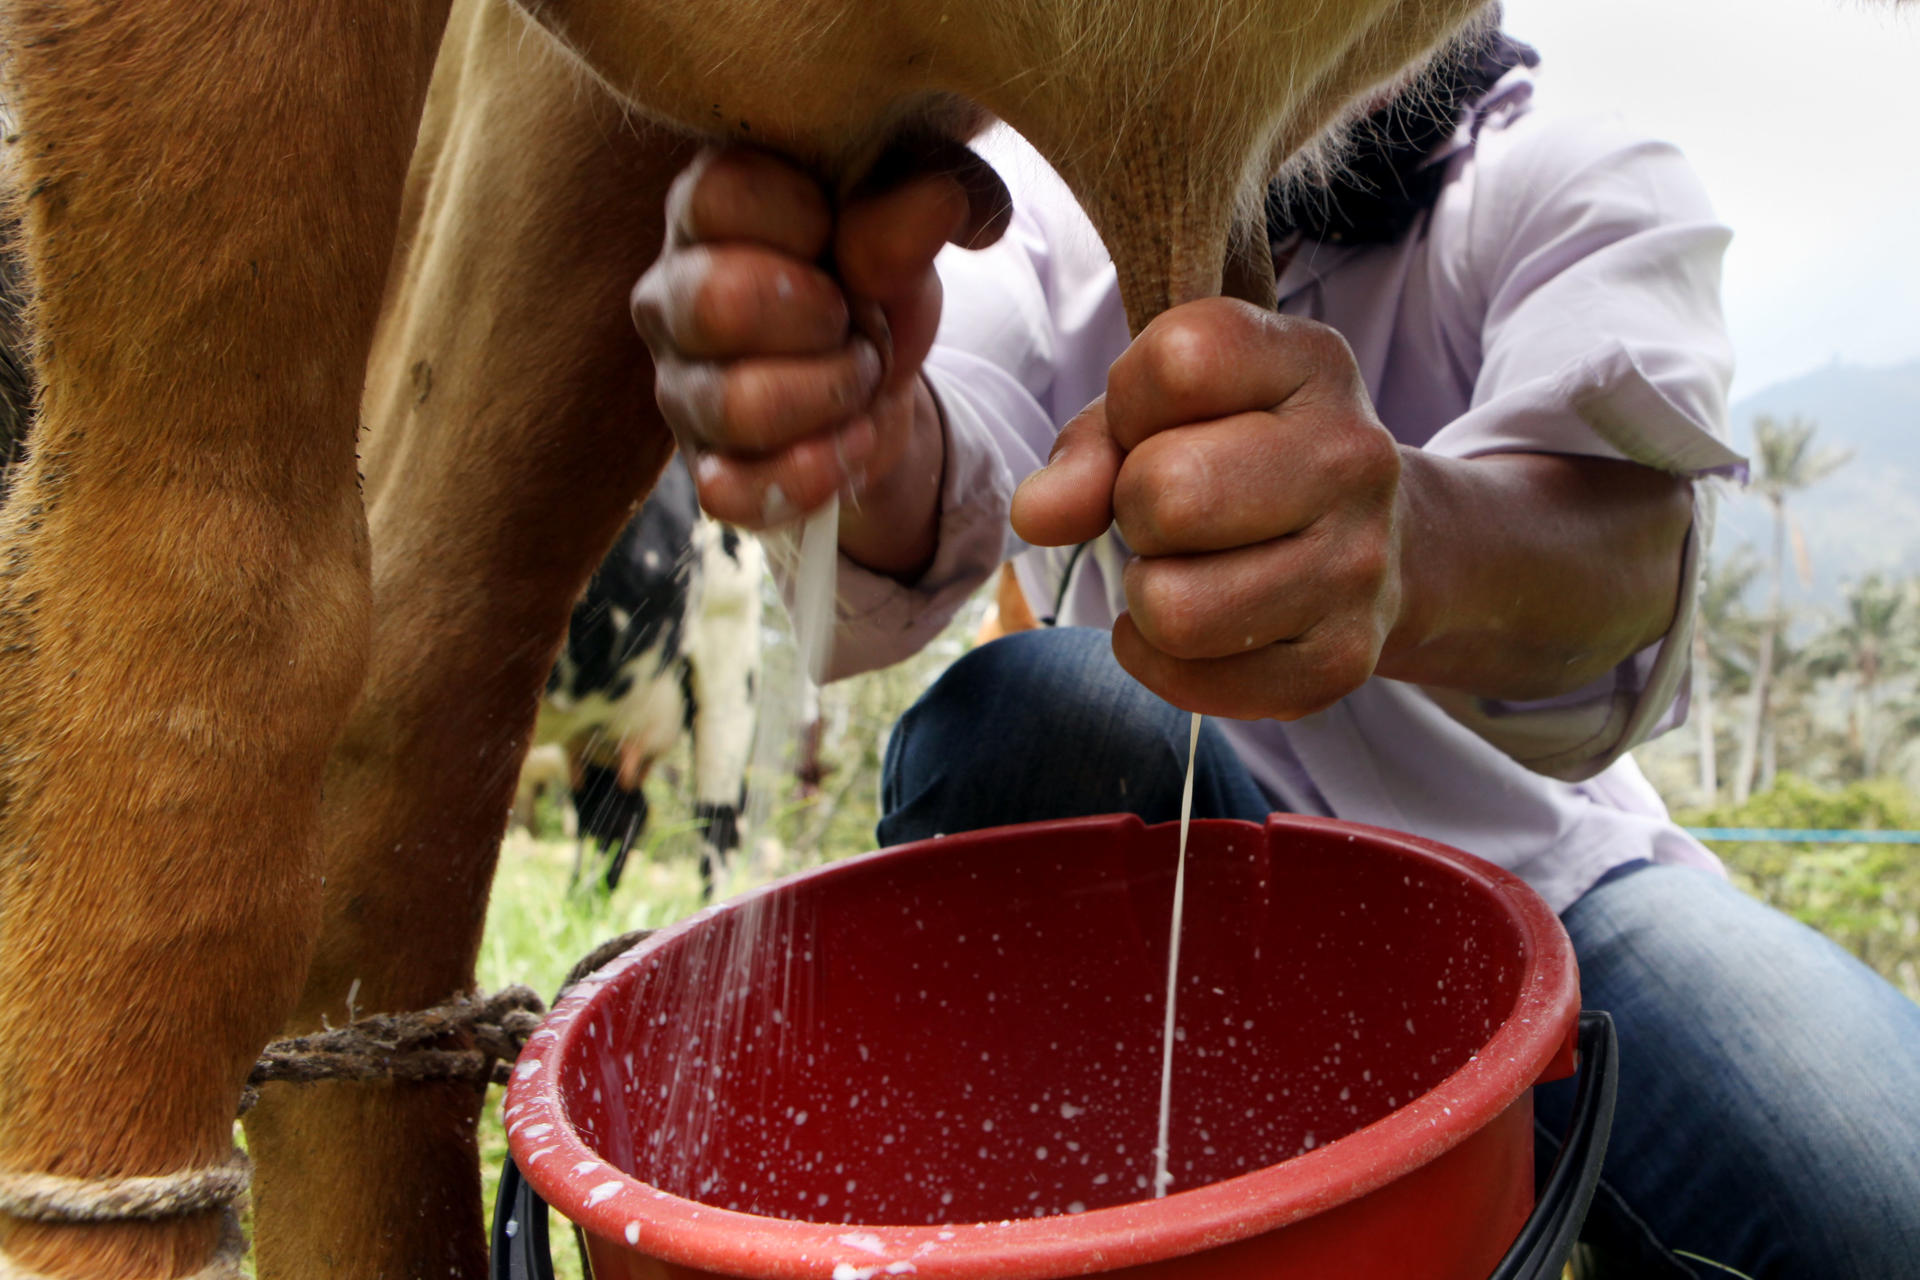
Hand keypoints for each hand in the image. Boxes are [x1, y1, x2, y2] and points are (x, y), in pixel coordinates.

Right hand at [630, 145, 1006, 573]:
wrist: (882, 383)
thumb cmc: (872, 282)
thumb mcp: (901, 237)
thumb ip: (905, 216)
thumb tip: (938, 198)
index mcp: (705, 211)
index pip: (720, 194)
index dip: (806, 219)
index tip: (838, 231)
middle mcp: (670, 297)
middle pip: (717, 302)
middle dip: (822, 316)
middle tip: (851, 317)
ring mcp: (679, 389)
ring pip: (738, 405)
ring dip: (832, 394)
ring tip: (858, 378)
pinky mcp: (704, 468)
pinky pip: (734, 490)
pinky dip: (816, 472)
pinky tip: (851, 441)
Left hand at [1010, 298, 1405, 719]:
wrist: (1380, 549)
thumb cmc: (1240, 462)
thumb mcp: (1163, 419)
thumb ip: (1088, 450)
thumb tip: (1035, 514)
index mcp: (1312, 364)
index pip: (1178, 362)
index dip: (1131, 405)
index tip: (1156, 428)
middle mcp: (1352, 457)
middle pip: (1166, 493)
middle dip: (1135, 511)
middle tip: (1170, 517)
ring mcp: (1359, 564)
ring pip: (1172, 608)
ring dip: (1147, 596)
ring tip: (1185, 572)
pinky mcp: (1343, 659)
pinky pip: (1190, 680)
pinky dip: (1163, 662)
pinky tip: (1201, 630)